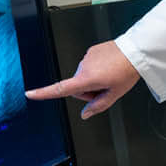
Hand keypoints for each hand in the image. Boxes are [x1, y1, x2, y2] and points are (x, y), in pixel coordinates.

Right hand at [24, 40, 140, 118]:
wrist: (136, 51)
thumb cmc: (127, 71)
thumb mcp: (115, 94)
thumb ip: (98, 106)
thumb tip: (85, 115)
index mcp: (86, 78)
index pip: (60, 88)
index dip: (43, 93)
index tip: (30, 94)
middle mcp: (83, 66)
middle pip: (77, 87)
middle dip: (88, 91)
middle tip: (107, 88)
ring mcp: (86, 57)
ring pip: (84, 76)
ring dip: (94, 80)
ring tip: (111, 75)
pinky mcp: (91, 51)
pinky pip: (90, 65)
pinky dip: (98, 69)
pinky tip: (110, 67)